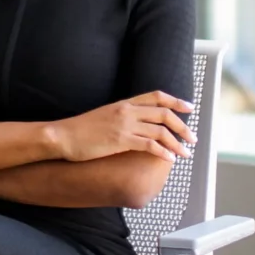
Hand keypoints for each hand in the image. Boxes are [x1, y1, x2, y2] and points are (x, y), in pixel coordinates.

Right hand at [51, 91, 196, 162]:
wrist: (62, 136)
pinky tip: (169, 158)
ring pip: (160, 131)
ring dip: (177, 142)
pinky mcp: (120, 141)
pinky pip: (149, 145)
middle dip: (182, 126)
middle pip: (164, 113)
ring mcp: (124, 125)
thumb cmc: (79, 129)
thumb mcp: (103, 116)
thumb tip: (135, 125)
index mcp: (123, 103)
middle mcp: (127, 111)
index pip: (156, 96)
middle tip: (192, 137)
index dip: (176, 101)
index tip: (189, 108)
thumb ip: (120, 116)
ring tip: (185, 153)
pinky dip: (163, 152)